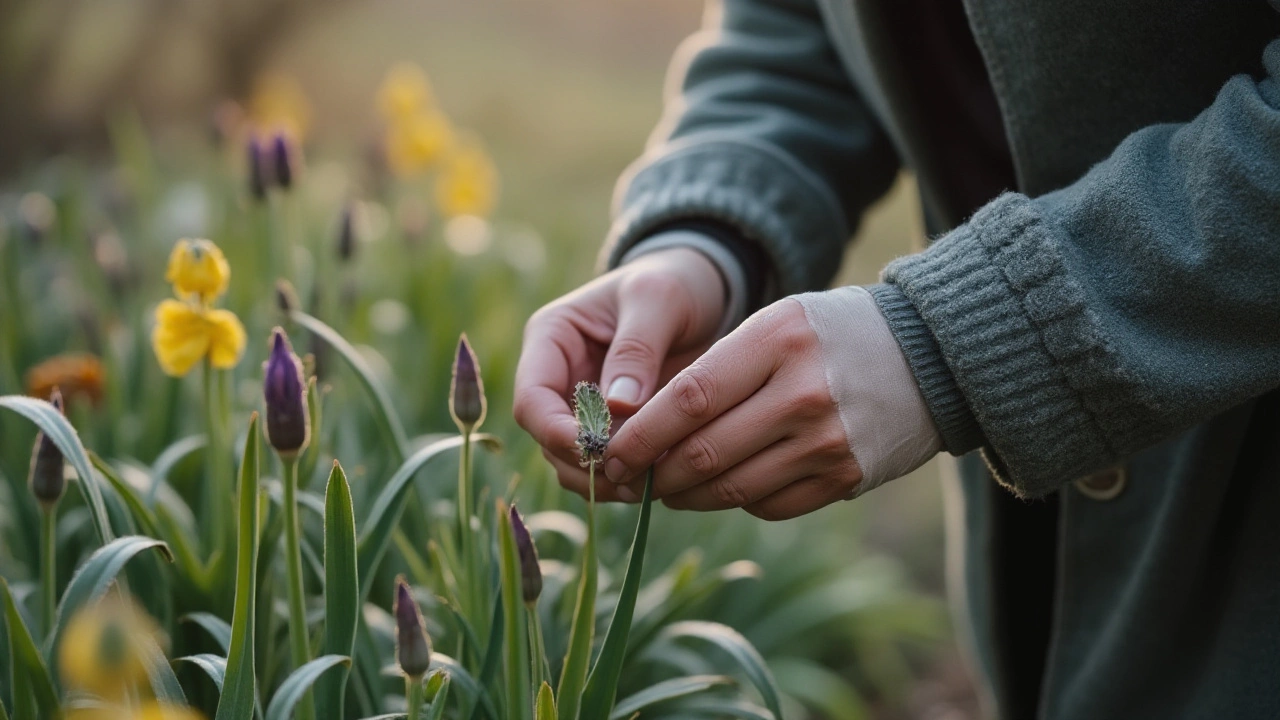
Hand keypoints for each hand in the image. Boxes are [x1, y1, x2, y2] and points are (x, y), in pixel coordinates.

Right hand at [513, 248, 725, 500]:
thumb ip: (637, 348)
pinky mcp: (611, 429)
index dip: (557, 433)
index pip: (532, 400)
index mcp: (551, 339)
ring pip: (574, 464)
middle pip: (549, 442)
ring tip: (654, 481)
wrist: (701, 292)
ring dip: (607, 480)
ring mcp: (581, 408)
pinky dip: (629, 480)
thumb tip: (618, 407)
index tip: (601, 452)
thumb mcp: (658, 299)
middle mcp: (557, 378)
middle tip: (637, 477)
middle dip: (587, 465)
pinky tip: (665, 478)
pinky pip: (608, 468)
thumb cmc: (674, 282)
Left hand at [602, 298, 862, 520]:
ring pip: (731, 488)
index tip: (609, 449)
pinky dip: (734, 501)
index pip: (689, 398)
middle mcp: (803, 395)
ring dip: (685, 495)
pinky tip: (720, 486)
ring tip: (663, 486)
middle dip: (653, 472)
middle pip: (704, 451)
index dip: (640, 433)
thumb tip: (643, 428)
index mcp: (778, 342)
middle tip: (625, 475)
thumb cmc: (831, 334)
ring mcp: (827, 442)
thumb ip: (715, 369)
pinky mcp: (844, 478)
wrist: (929, 355)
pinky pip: (768, 505)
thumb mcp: (776, 323)